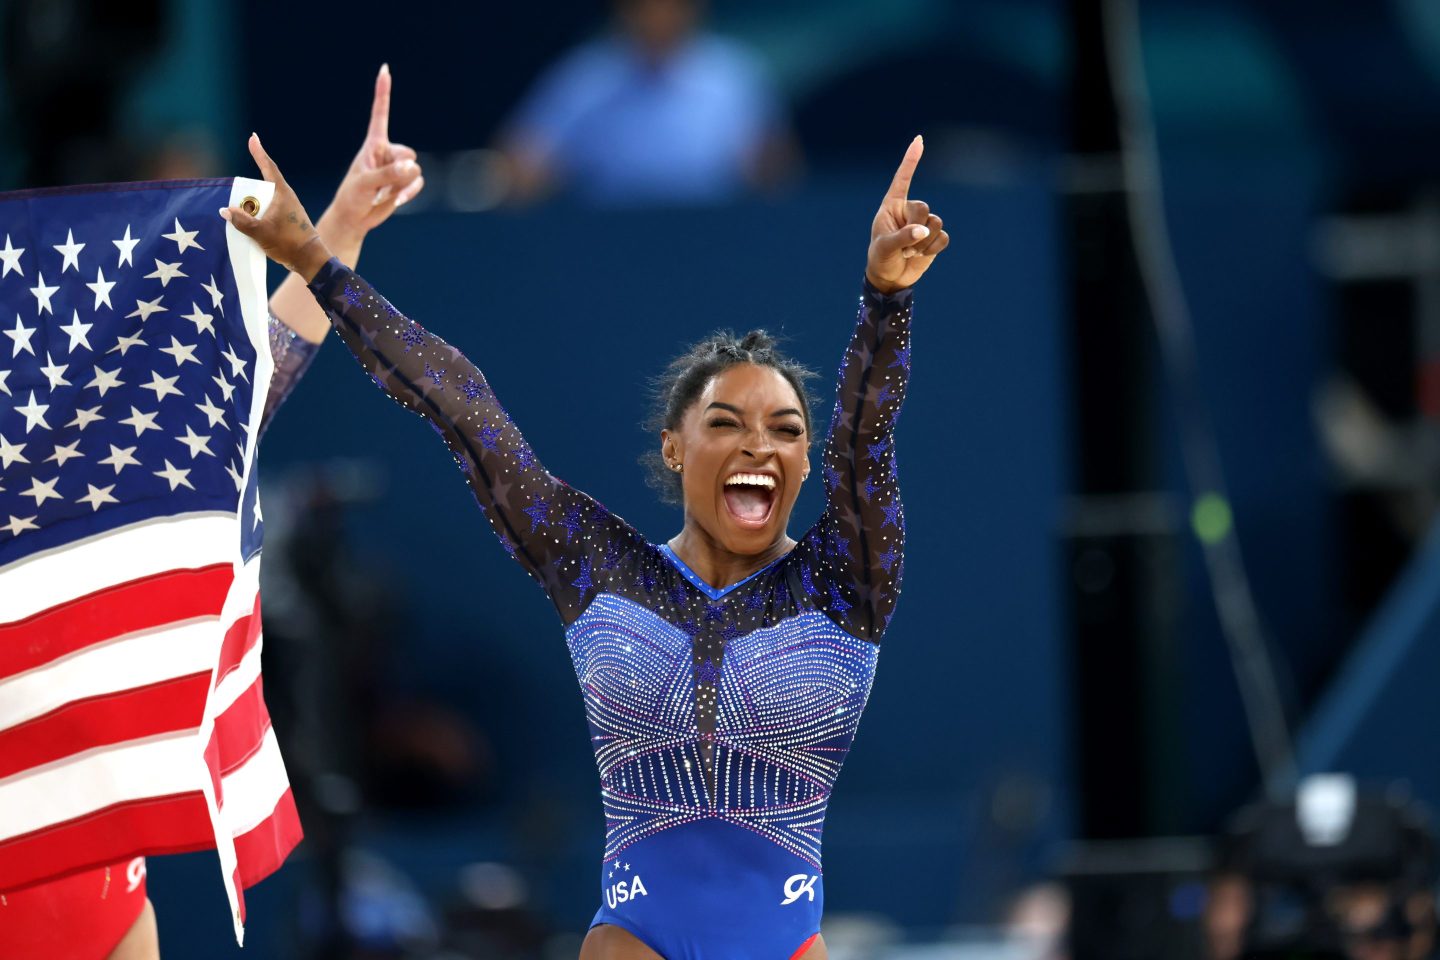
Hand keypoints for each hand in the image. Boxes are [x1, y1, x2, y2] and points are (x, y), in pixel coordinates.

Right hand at [221, 134, 332, 281]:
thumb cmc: (288, 243)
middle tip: (238, 201)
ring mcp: (288, 209)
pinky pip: (268, 211)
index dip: (259, 152)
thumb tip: (225, 211)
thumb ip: (241, 221)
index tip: (253, 137)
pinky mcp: (287, 220)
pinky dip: (258, 214)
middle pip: (263, 186)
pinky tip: (250, 224)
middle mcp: (286, 198)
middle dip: (248, 190)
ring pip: (265, 201)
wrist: (310, 260)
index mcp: (282, 194)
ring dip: (252, 205)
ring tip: (243, 218)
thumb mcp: (260, 232)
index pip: (268, 167)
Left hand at [319, 63, 425, 243]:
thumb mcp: (367, 183)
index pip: (381, 113)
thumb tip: (413, 166)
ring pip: (415, 170)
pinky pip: (418, 183)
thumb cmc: (353, 197)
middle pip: (409, 153)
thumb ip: (389, 174)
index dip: (383, 92)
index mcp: (373, 144)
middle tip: (382, 184)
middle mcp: (387, 152)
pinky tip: (396, 200)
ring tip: (384, 193)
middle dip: (400, 170)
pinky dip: (409, 193)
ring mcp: (397, 167)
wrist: (355, 218)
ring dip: (403, 185)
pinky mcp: (404, 183)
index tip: (385, 69)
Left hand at [865, 136, 949, 293]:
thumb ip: (902, 237)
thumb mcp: (885, 247)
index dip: (911, 160)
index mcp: (892, 205)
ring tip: (909, 252)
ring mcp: (924, 223)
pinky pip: (943, 238)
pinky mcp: (935, 237)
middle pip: (924, 207)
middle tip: (902, 246)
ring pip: (936, 222)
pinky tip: (921, 255)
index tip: (919, 139)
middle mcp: (909, 210)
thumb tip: (924, 230)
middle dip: (915, 229)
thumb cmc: (880, 258)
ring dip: (923, 242)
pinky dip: (933, 249)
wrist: (890, 279)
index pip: (902, 179)